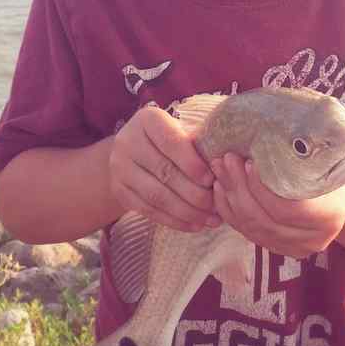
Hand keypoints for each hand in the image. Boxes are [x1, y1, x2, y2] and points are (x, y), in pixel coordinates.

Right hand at [109, 105, 221, 232]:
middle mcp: (128, 141)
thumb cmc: (167, 138)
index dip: (191, 162)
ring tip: (210, 220)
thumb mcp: (179, 129)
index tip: (211, 179)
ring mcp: (120, 168)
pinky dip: (174, 221)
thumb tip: (225, 164)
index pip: (170, 141)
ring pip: (156, 195)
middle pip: (164, 172)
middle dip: (194, 192)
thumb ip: (197, 142)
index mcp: (147, 120)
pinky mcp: (120, 191)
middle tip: (216, 205)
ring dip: (187, 211)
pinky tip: (194, 225)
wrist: (130, 152)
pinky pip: (148, 210)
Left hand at [211, 153, 344, 257]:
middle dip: (239, 188)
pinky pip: (246, 232)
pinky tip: (220, 188)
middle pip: (264, 220)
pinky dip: (229, 210)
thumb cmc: (332, 170)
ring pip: (251, 228)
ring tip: (219, 170)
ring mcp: (294, 249)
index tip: (249, 162)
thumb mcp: (324, 160)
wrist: (343, 199)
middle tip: (226, 159)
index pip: (286, 209)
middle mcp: (311, 240)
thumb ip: (300, 156)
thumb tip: (265, 129)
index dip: (261, 188)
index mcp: (328, 215)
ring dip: (229, 197)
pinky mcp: (278, 249)